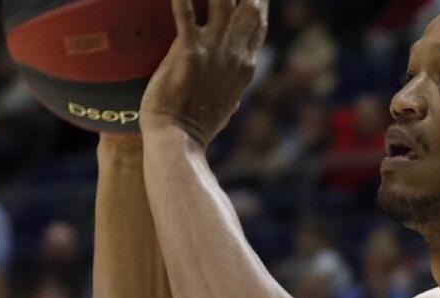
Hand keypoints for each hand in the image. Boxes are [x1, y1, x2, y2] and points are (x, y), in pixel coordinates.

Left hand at [140, 0, 268, 146]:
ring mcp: (214, 53)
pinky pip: (186, 15)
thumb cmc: (196, 126)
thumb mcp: (225, 102)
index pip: (258, 24)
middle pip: (250, 7)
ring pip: (224, 3)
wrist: (179, 141)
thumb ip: (231, 80)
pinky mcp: (188, 54)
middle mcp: (235, 55)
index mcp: (245, 66)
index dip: (260, 1)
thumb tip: (236, 75)